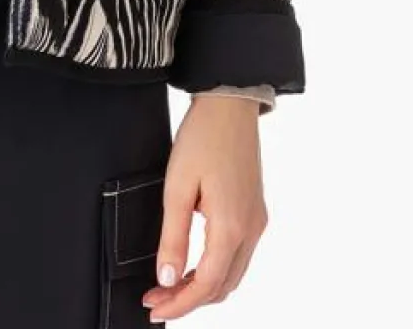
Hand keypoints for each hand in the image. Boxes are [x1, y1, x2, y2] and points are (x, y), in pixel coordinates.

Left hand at [142, 95, 268, 320]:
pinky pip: (238, 256)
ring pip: (233, 274)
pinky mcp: (255, 211)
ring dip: (204, 287)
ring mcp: (257, 221)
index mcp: (231, 226)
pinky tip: (194, 265)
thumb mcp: (177, 186)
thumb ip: (173, 237)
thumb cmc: (202, 137)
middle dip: (190, 300)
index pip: (207, 285)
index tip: (155, 309)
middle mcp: (251, 229)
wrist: (230, 104)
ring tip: (170, 285)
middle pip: (223, 287)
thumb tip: (168, 278)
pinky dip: (217, 270)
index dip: (180, 304)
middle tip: (157, 298)